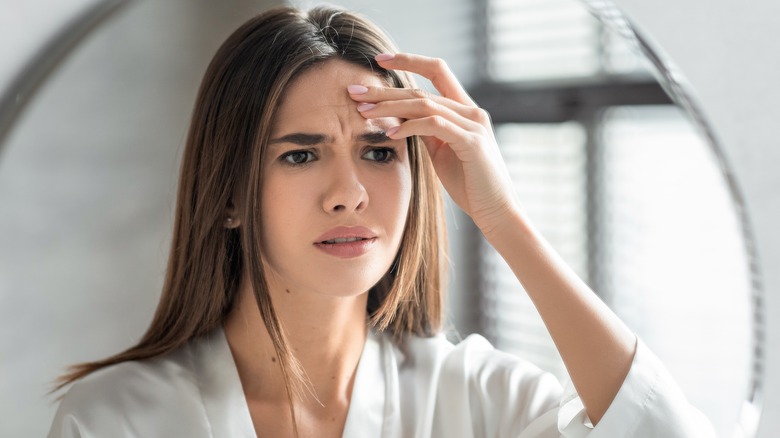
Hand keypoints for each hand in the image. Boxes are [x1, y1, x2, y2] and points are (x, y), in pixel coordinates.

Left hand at [348, 53, 519, 236]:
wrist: (496, 210)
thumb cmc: (469, 183)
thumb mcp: (441, 151)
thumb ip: (426, 131)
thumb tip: (400, 117)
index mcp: (465, 109)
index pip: (436, 71)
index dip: (408, 61)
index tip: (378, 60)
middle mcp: (471, 111)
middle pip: (421, 90)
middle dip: (384, 90)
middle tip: (354, 92)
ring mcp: (474, 124)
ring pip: (424, 104)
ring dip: (390, 107)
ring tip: (364, 112)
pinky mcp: (471, 142)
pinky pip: (435, 125)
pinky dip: (410, 126)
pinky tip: (390, 132)